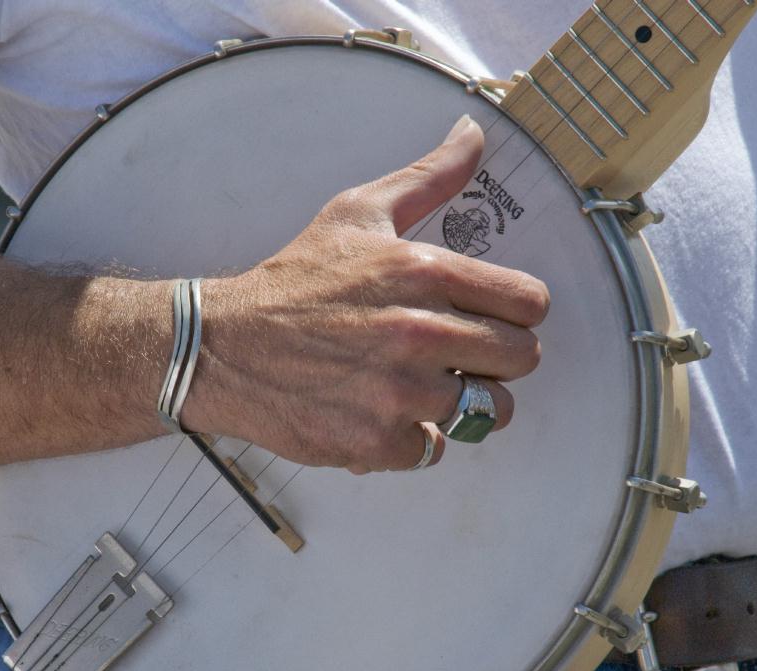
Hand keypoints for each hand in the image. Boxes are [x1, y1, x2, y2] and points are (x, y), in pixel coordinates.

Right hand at [181, 115, 549, 472]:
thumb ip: (428, 177)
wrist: (226, 347)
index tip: (490, 318)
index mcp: (427, 272)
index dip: (516, 312)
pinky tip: (382, 412)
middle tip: (458, 355)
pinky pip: (435, 450)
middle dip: (496, 359)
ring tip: (417, 385)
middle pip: (522, 360)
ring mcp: (401, 393)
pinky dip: (414, 438)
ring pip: (487, 412)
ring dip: (459, 402)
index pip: (531, 303)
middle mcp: (422, 333)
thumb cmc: (294, 281)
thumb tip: (473, 133)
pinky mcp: (379, 440)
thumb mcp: (358, 214)